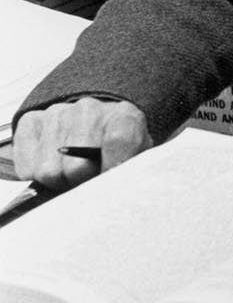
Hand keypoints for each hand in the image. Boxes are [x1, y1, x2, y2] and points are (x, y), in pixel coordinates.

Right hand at [13, 98, 151, 191]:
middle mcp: (89, 110)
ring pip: (48, 172)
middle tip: (88, 180)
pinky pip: (27, 167)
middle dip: (81, 183)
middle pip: (76, 168)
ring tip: (72, 173)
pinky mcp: (31, 122)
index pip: (119, 141)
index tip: (109, 184)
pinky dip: (37, 175)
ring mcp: (57, 113)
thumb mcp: (135, 162)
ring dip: (59, 181)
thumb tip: (105, 193)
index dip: (111, 170)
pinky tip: (54, 165)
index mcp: (125, 117)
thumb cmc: (117, 152)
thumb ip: (127, 173)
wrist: (97, 126)